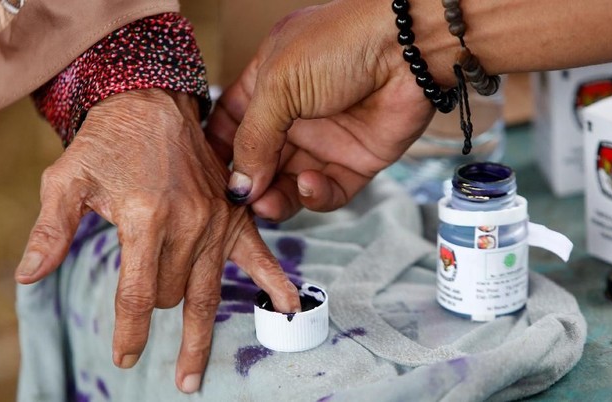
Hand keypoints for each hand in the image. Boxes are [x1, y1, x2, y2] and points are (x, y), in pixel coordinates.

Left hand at [14, 89, 299, 392]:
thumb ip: (52, 230)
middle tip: (140, 298)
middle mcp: (188, 225)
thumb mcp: (67, 179)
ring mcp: (216, 222)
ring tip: (191, 376)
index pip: (136, 295)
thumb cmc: (107, 142)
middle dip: (150, 306)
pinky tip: (290, 309)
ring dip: (199, 337)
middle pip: (169, 296)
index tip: (124, 357)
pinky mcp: (234, 215)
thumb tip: (28, 277)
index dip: (128, 333)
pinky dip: (275, 283)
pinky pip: (260, 256)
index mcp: (146, 219)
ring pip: (206, 294)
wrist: (153, 103)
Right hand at [206, 0, 442, 221]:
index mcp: (268, 84)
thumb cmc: (339, 46)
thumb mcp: (279, 85)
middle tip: (238, 204)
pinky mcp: (356, 161)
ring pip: (289, 184)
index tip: (204, 176)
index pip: (232, 123)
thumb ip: (253, 138)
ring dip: (276, 198)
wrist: (408, 47)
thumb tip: (239, 185)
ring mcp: (325, 139)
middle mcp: (294, 114)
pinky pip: (328, 191)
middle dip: (247, 185)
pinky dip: (315, 195)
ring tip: (266, 205)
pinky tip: (309, 183)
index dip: (218, 150)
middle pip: (259, 161)